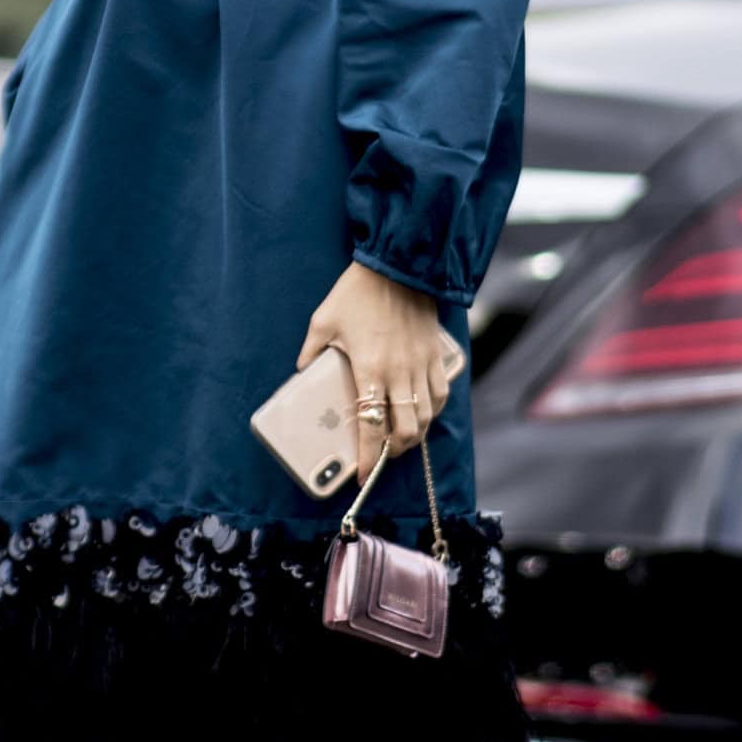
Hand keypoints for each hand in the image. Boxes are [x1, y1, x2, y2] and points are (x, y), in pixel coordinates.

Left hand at [297, 263, 453, 485]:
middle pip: (404, 430)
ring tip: (399, 441)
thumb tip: (302, 370)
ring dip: (413, 436)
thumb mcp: (324, 320)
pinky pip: (439, 395)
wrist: (399, 265)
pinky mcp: (434, 356)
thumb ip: (312, 350)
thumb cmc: (358, 292)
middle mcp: (399, 374)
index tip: (361, 475)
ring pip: (425, 418)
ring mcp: (420, 366)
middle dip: (392, 452)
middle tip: (380, 456)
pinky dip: (431, 412)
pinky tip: (421, 414)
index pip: (369, 425)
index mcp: (370, 369)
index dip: (366, 456)